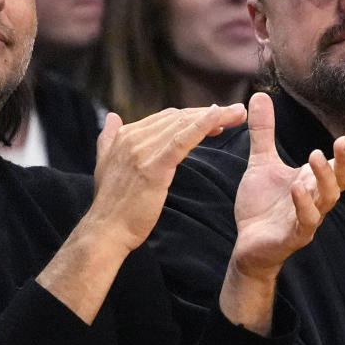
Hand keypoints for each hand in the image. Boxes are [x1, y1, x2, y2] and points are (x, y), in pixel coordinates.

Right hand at [86, 103, 247, 252]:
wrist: (106, 232)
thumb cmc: (111, 204)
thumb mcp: (105, 165)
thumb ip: (108, 139)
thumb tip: (112, 117)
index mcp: (126, 135)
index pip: (166, 118)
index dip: (194, 117)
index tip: (218, 120)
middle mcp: (133, 137)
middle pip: (179, 118)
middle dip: (210, 113)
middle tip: (237, 113)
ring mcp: (142, 150)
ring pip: (184, 125)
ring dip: (216, 116)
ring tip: (238, 114)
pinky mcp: (153, 166)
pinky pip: (182, 140)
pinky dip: (202, 125)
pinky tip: (219, 117)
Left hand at [230, 93, 344, 281]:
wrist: (248, 243)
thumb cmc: (262, 204)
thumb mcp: (262, 162)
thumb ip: (264, 131)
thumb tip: (260, 95)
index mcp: (314, 181)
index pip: (342, 168)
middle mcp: (317, 198)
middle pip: (340, 180)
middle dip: (344, 161)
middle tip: (343, 140)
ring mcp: (308, 218)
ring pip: (326, 199)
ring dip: (324, 178)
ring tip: (315, 156)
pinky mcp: (294, 235)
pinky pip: (305, 221)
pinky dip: (304, 204)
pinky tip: (297, 187)